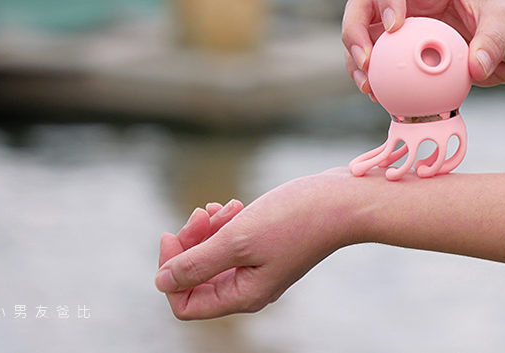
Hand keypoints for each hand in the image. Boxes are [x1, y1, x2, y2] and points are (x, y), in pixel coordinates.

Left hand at [155, 169, 358, 319]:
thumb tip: (161, 282)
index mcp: (243, 296)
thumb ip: (196, 263)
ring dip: (208, 229)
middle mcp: (250, 288)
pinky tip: (233, 205)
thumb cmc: (294, 219)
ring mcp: (261, 267)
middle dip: (191, 243)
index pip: (185, 303)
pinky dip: (226, 223)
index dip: (170, 270)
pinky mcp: (269, 247)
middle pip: (197, 277)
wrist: (343, 201)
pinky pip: (233, 242)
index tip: (171, 234)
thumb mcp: (237, 240)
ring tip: (223, 207)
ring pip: (214, 255)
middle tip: (202, 212)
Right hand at [341, 0, 504, 91]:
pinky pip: (380, 64)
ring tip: (367, 87)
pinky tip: (379, 99)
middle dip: (354, 30)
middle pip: (365, 4)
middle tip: (365, 61)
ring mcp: (404, 26)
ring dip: (356, 60)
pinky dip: (374, 80)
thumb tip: (475, 68)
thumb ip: (493, 43)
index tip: (395, 27)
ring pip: (363, 35)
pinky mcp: (404, 52)